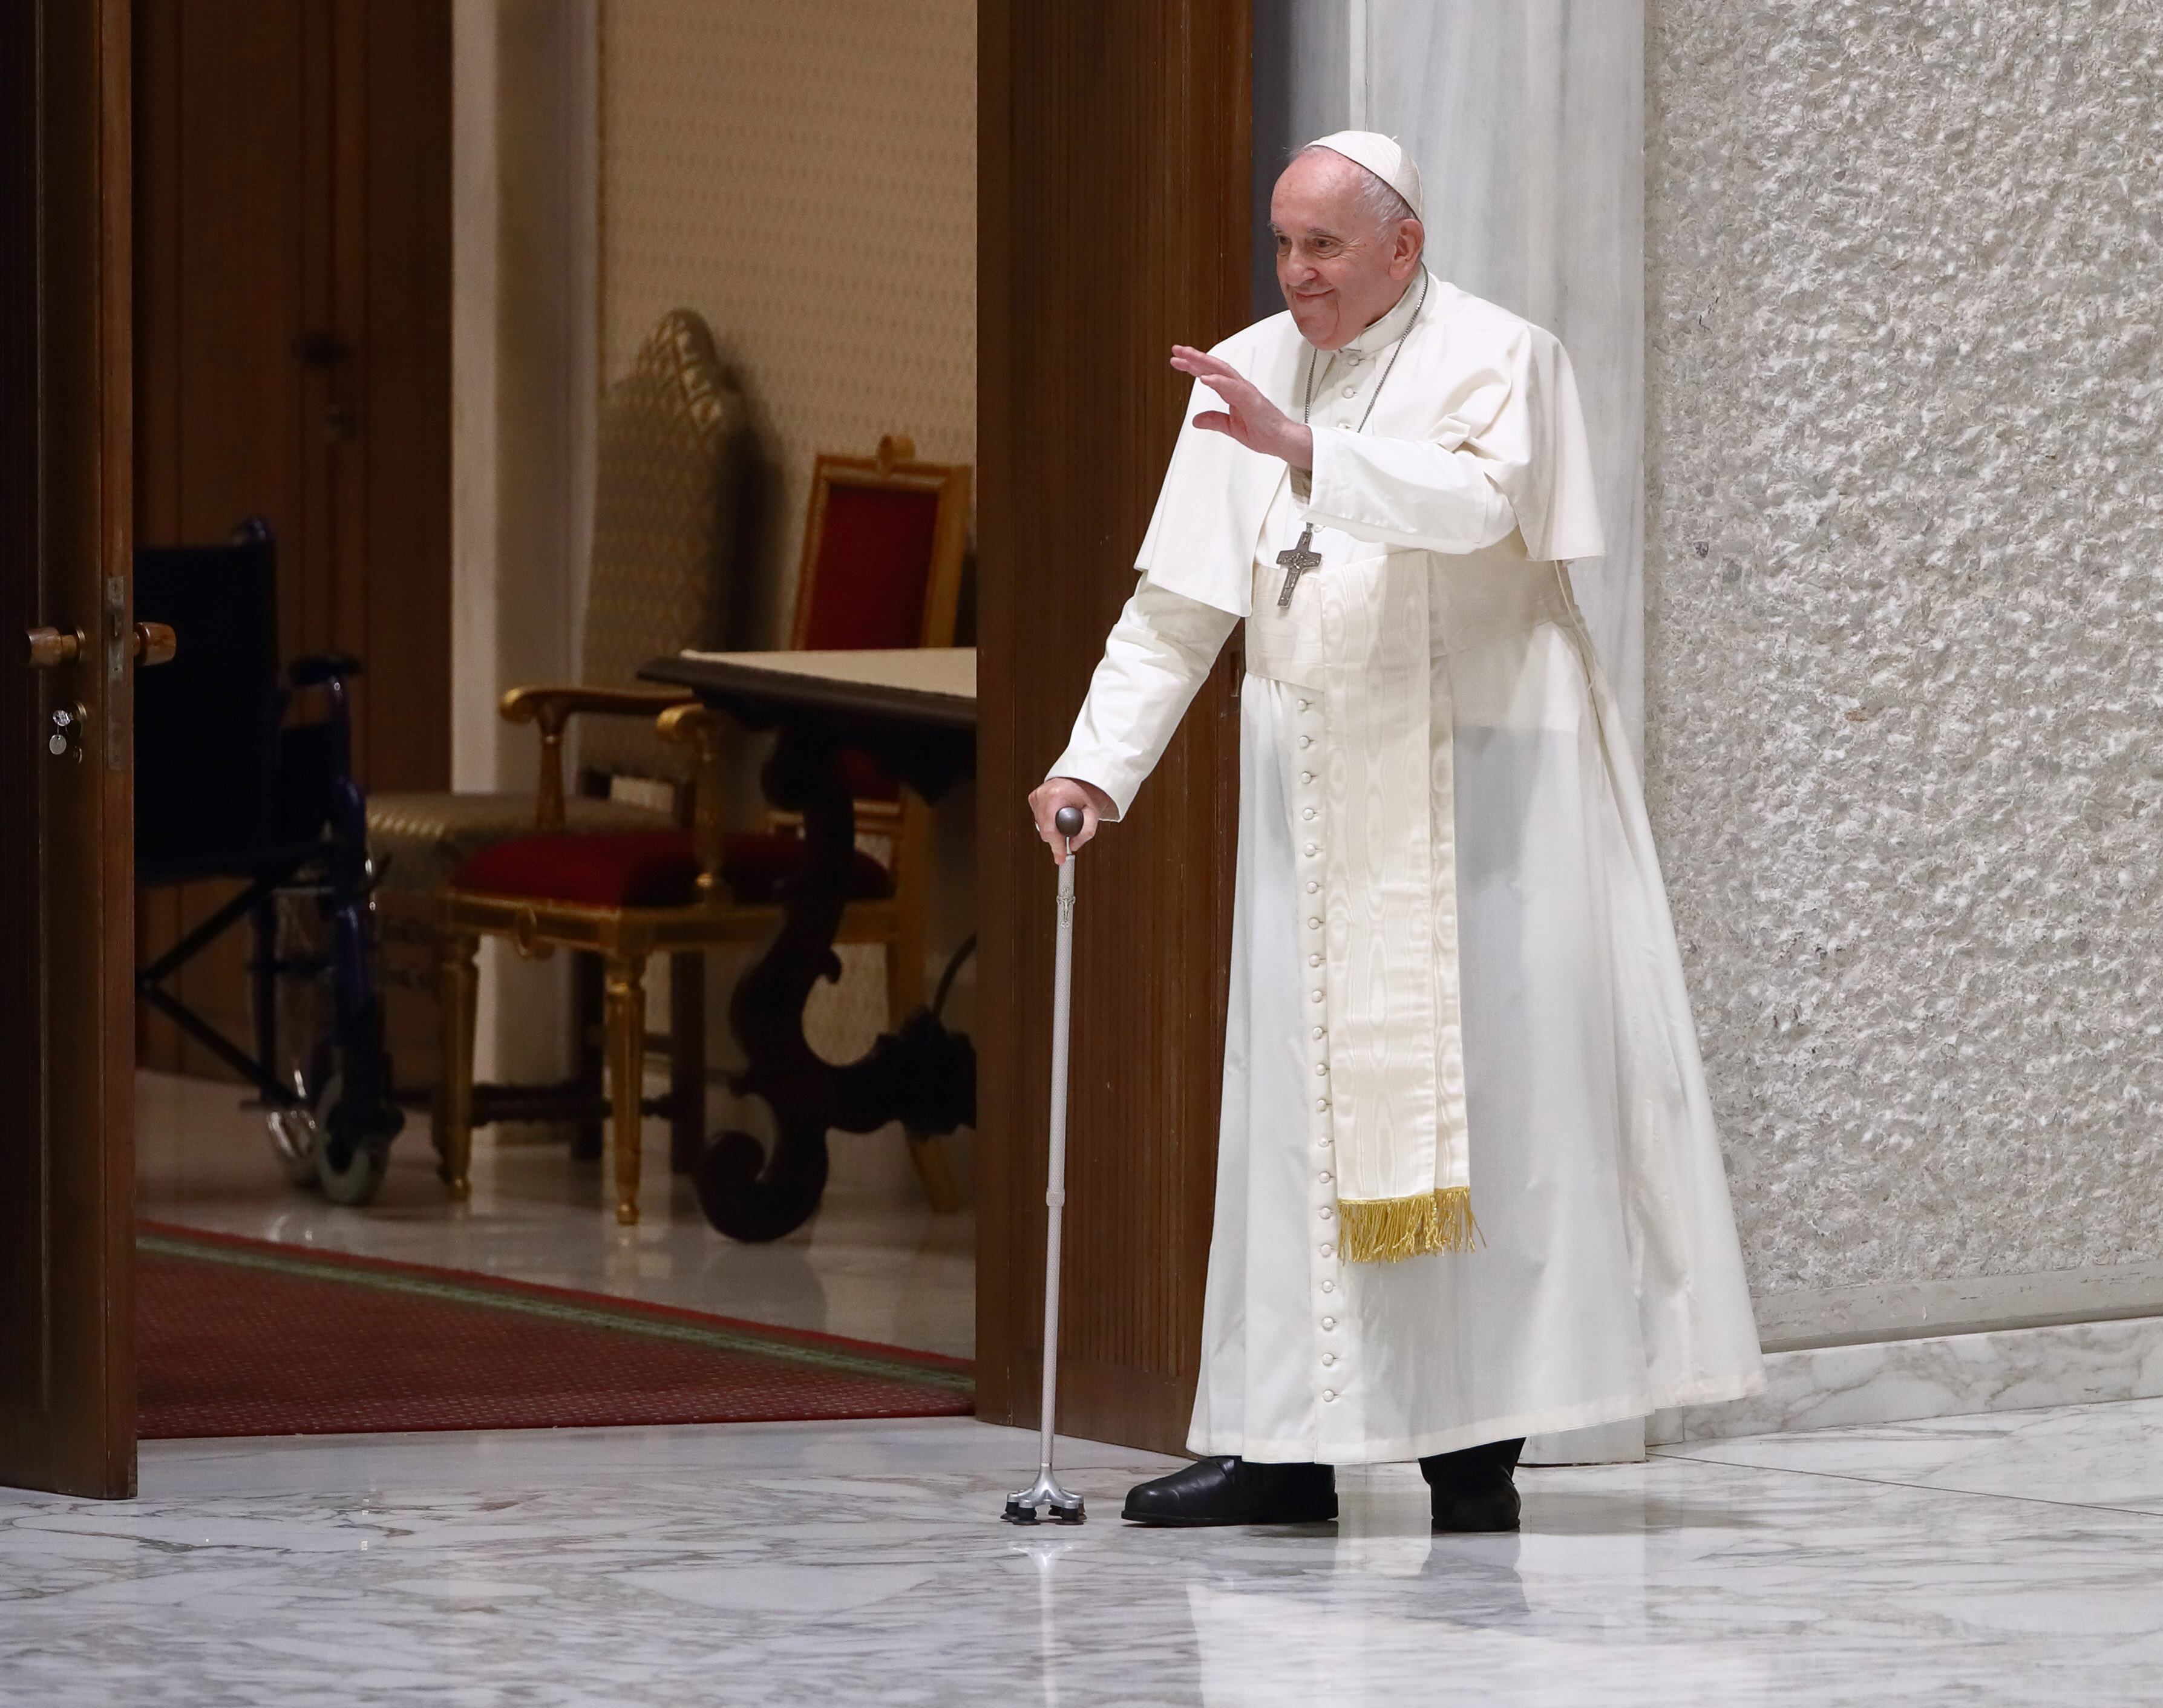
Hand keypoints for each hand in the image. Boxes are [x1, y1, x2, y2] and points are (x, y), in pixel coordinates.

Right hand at [1028, 776, 1113, 865]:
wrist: (1079, 780)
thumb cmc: (1086, 793)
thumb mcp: (1093, 812)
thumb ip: (1086, 832)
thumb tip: (1073, 846)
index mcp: (1055, 795)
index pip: (1050, 829)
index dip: (1056, 846)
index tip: (1060, 858)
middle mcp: (1043, 794)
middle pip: (1044, 830)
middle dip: (1056, 838)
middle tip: (1067, 839)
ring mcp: (1036, 795)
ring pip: (1040, 826)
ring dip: (1052, 830)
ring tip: (1064, 821)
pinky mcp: (1033, 798)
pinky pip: (1038, 818)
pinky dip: (1047, 822)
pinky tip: (1056, 816)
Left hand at [1170, 346, 1314, 469]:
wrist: (1282, 441)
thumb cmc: (1263, 432)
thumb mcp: (1230, 427)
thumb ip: (1214, 420)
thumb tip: (1196, 420)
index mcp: (1233, 392)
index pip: (1210, 374)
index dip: (1193, 366)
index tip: (1177, 361)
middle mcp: (1238, 387)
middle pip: (1214, 367)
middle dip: (1194, 357)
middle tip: (1177, 350)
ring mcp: (1246, 391)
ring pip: (1222, 371)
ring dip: (1204, 362)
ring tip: (1188, 357)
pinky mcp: (1252, 400)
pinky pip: (1234, 388)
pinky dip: (1219, 381)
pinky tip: (1205, 378)